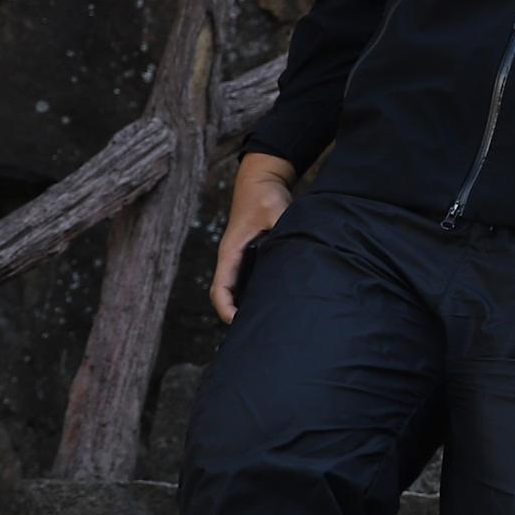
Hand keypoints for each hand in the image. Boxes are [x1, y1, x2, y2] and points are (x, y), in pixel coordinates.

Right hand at [211, 150, 297, 322]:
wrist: (262, 179)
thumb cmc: (264, 194)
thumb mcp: (275, 209)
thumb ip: (282, 227)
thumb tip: (293, 246)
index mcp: (230, 252)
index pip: (220, 289)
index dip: (226, 309)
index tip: (238, 324)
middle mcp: (232, 259)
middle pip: (227, 296)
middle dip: (237, 316)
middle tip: (258, 334)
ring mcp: (240, 258)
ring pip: (237, 290)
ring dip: (245, 306)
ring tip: (267, 324)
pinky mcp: (251, 255)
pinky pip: (248, 281)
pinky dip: (254, 294)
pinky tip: (274, 302)